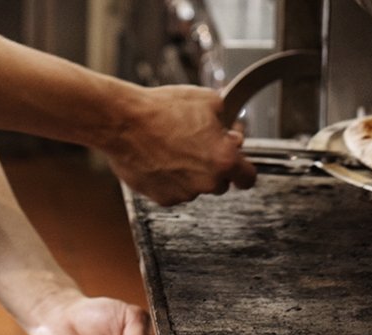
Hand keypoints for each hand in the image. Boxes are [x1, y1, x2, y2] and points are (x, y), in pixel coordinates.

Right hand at [104, 85, 256, 205]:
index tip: (239, 168)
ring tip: (172, 147)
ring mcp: (184, 193)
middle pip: (221, 183)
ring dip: (190, 173)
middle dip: (213, 168)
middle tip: (197, 146)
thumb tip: (231, 134)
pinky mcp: (162, 198)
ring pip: (195, 187)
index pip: (248, 178)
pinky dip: (169, 179)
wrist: (124, 121)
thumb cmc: (163, 110)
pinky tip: (158, 159)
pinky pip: (173, 191)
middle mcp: (207, 182)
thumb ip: (226, 121)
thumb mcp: (207, 101)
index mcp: (224, 160)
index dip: (244, 171)